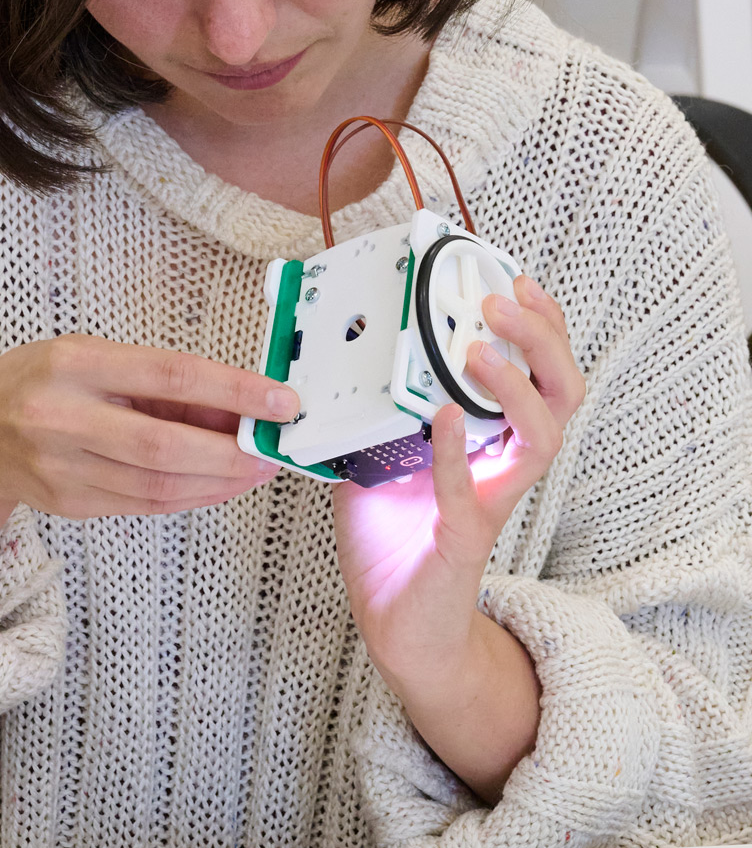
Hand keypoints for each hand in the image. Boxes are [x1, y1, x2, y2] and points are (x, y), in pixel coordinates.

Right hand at [0, 333, 299, 519]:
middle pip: (164, 444)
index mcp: (74, 364)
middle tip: (274, 448)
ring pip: (158, 484)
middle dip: (232, 451)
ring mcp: (62, 468)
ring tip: (257, 468)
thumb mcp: (93, 355)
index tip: (280, 400)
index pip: (169, 376)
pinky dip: (191, 496)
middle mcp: (63, 417)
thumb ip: (157, 380)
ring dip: (219, 480)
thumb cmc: (42, 382)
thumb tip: (235, 403)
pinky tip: (219, 485)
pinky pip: (144, 504)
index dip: (233, 390)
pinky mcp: (69, 504)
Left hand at [333, 275, 584, 691]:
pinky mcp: (464, 537)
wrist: (395, 624)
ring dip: (514, 386)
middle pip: (563, 392)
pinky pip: (468, 490)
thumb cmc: (394, 538)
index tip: (516, 281)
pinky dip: (455, 452)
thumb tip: (342, 357)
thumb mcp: (379, 452)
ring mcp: (490, 499)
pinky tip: (443, 418)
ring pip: (542, 436)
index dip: (541, 324)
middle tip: (502, 300)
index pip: (541, 371)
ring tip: (479, 349)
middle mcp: (504, 463)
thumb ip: (376, 407)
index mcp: (492, 438)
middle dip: (543, 339)